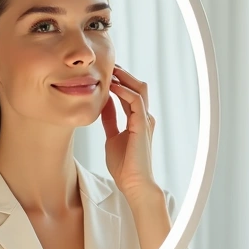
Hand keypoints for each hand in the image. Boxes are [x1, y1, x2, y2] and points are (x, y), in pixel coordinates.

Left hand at [102, 65, 159, 199]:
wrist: (133, 183)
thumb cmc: (124, 165)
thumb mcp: (112, 137)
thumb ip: (110, 120)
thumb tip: (103, 104)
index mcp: (138, 120)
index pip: (130, 93)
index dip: (119, 81)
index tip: (105, 73)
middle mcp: (144, 117)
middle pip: (138, 86)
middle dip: (123, 74)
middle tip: (107, 65)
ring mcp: (145, 120)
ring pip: (139, 88)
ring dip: (124, 77)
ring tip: (110, 70)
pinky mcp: (142, 124)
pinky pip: (136, 100)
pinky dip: (124, 90)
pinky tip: (112, 86)